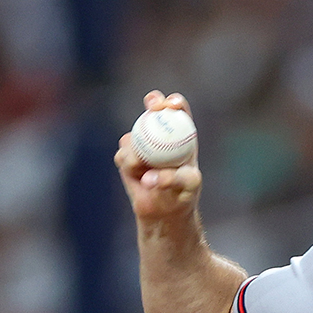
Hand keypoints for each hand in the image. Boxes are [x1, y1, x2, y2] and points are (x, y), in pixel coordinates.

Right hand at [115, 91, 201, 220]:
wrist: (165, 210)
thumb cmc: (184, 194)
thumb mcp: (190, 185)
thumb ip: (177, 178)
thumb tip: (151, 176)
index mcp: (181, 134)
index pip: (179, 110)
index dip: (174, 102)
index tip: (172, 105)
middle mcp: (161, 134)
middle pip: (155, 108)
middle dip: (154, 101)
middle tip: (154, 108)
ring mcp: (142, 144)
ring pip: (134, 134)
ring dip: (137, 149)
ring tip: (144, 167)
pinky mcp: (127, 157)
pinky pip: (122, 154)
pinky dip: (128, 163)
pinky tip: (137, 175)